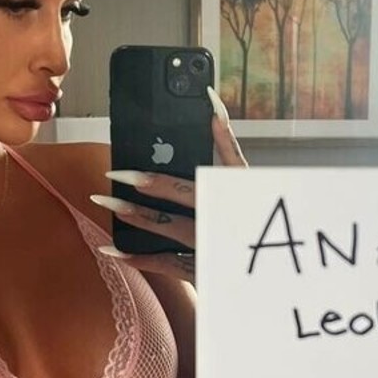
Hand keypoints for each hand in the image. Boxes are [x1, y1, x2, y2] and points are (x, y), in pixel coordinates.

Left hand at [92, 86, 247, 281]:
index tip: (124, 169)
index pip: (186, 184)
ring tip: (104, 203)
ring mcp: (212, 247)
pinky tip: (110, 249)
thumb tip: (211, 106)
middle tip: (110, 178)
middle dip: (142, 189)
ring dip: (136, 217)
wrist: (273, 255)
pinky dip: (137, 258)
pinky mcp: (204, 271)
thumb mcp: (246, 177)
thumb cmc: (256, 209)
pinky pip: (167, 265)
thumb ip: (227, 143)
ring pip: (169, 231)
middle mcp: (220, 220)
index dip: (155, 176)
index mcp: (230, 195)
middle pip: (177, 202)